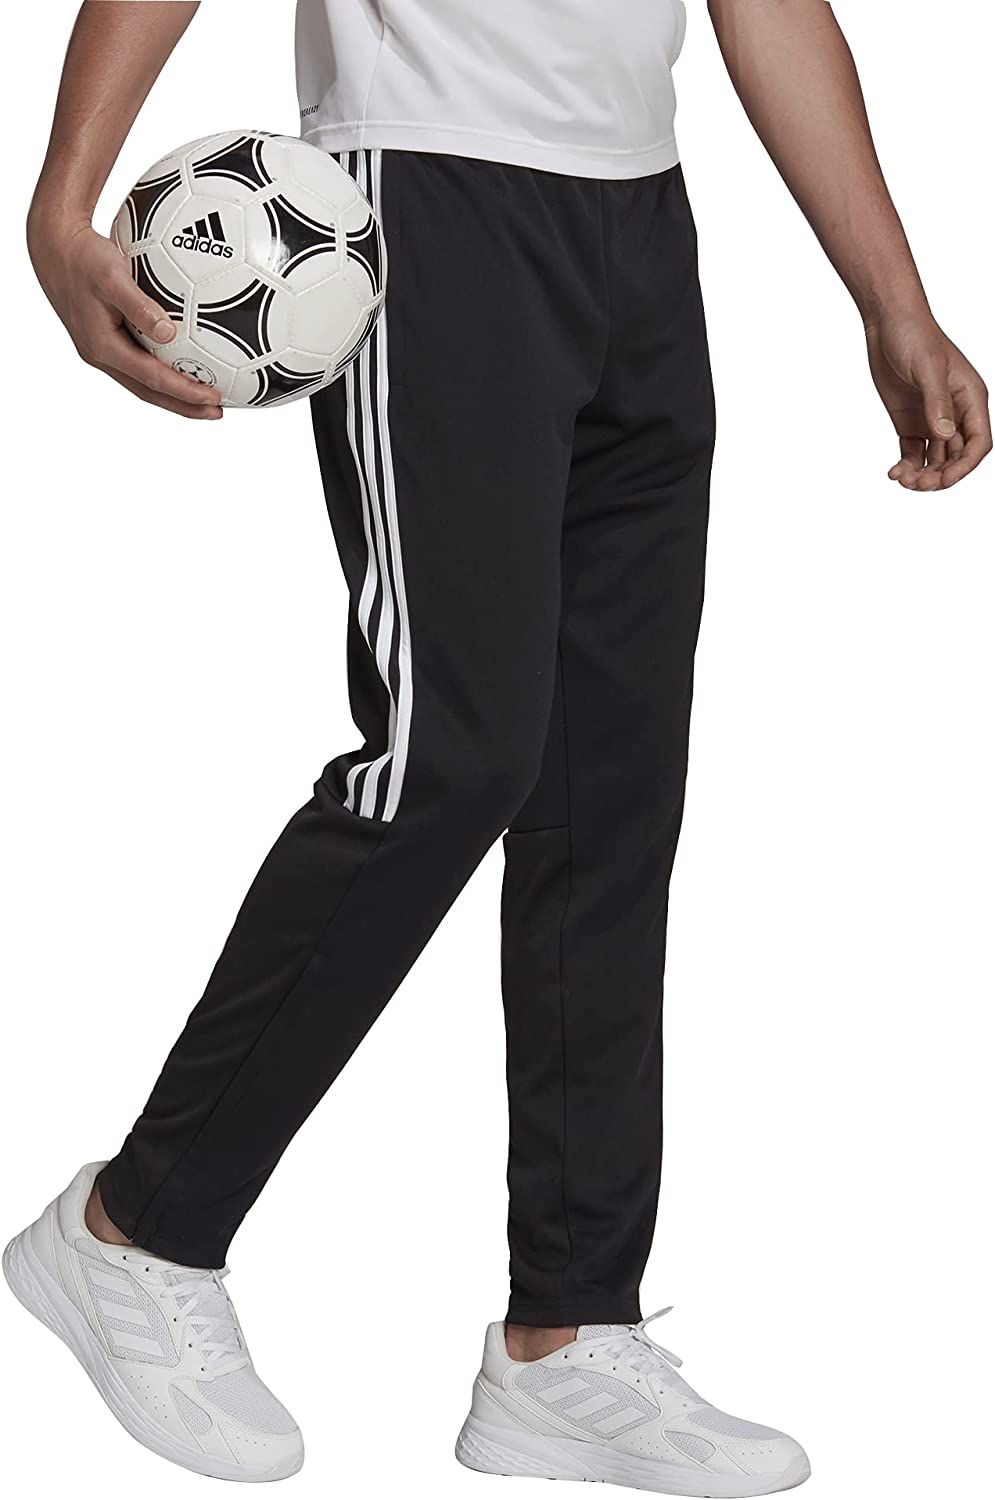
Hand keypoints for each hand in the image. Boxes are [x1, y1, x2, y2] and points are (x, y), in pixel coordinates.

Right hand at [27, 214, 222, 419]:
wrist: (53, 247)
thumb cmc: (82, 256)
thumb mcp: (111, 275)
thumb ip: (139, 305)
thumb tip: (169, 332)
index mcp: (102, 346)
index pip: (152, 378)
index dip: (185, 391)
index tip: (214, 396)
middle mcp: (101, 355)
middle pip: (149, 392)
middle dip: (185, 406)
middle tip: (217, 412)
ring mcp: (102, 351)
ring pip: (144, 383)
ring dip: (176, 395)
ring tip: (205, 401)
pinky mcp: (106, 341)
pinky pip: (140, 366)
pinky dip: (163, 374)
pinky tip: (183, 367)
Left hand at [865, 311, 989, 489]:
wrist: (888, 323)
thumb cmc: (915, 336)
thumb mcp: (928, 368)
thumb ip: (937, 402)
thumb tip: (945, 434)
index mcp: (970, 399)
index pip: (978, 442)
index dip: (966, 466)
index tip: (944, 479)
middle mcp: (955, 413)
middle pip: (957, 457)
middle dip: (941, 475)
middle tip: (918, 484)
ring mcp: (932, 419)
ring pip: (935, 459)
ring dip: (922, 475)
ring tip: (902, 479)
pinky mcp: (910, 423)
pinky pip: (914, 453)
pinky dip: (907, 466)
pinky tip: (894, 472)